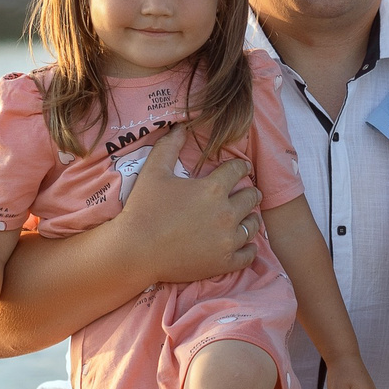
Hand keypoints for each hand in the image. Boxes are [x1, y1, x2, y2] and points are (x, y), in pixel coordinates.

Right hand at [119, 123, 261, 283]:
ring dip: (251, 217)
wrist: (135, 251)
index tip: (243, 167)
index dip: (240, 167)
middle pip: (251, 197)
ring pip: (253, 224)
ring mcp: (228, 240)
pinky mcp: (225, 262)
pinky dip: (249, 247)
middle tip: (249, 193)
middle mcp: (226, 213)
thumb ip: (169, 146)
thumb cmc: (143, 209)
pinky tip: (245, 244)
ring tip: (247, 216)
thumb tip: (180, 126)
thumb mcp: (153, 172)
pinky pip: (249, 254)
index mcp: (212, 188)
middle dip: (250, 192)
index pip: (237, 171)